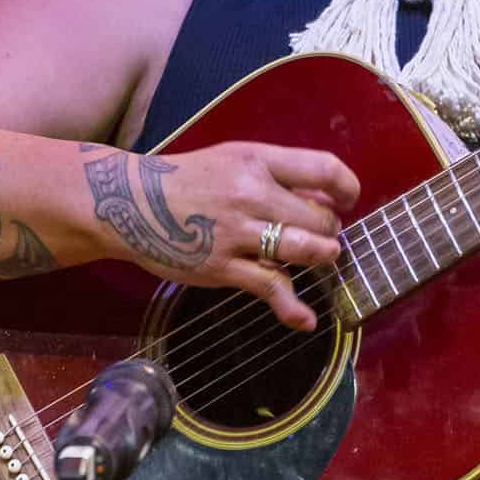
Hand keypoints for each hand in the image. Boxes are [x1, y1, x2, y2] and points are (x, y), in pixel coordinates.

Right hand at [83, 140, 360, 329]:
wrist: (131, 202)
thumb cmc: (189, 180)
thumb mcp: (235, 159)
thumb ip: (279, 175)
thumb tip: (327, 195)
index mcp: (258, 162)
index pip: (324, 168)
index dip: (348, 188)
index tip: (348, 200)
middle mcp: (252, 194)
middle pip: (321, 217)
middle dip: (330, 229)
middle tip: (319, 233)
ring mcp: (238, 233)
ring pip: (306, 249)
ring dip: (323, 257)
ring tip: (320, 257)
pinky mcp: (223, 268)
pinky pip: (272, 288)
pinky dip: (293, 308)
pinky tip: (306, 320)